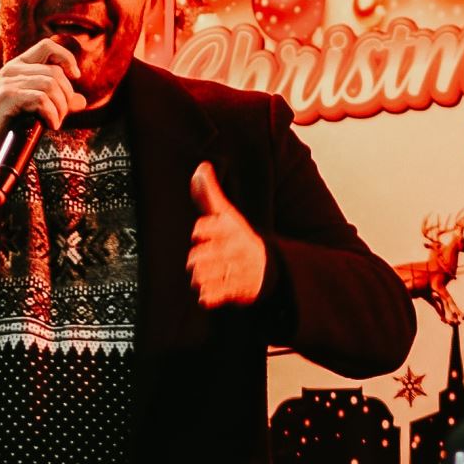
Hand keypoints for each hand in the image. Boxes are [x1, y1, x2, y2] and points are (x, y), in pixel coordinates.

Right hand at [0, 38, 86, 146]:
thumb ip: (57, 101)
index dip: (67, 57)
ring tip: (55, 121)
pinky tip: (50, 125)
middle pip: (56, 72)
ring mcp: (9, 81)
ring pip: (51, 85)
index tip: (76, 76)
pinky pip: (42, 99)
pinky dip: (52, 114)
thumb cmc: (7, 122)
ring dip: (60, 107)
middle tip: (61, 115)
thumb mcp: (34, 107)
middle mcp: (13, 69)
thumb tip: (82, 101)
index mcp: (19, 65)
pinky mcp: (7, 96)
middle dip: (67, 96)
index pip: (47, 46)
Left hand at [187, 162, 266, 308]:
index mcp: (230, 229)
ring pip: (201, 277)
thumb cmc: (239, 236)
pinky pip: (211, 296)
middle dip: (196, 259)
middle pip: (197, 257)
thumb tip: (201, 167)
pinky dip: (208, 296)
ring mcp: (235, 271)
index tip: (201, 233)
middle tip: (203, 258)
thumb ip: (210, 193)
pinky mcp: (235, 291)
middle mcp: (233, 250)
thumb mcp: (228, 214)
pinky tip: (210, 290)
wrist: (267, 266)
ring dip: (199, 277)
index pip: (205, 228)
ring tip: (207, 273)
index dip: (201, 231)